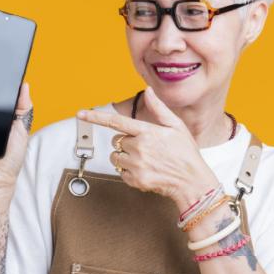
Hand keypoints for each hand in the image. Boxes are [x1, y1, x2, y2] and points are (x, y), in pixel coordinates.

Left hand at [77, 86, 218, 210]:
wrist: (193, 182)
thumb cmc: (186, 153)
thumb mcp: (176, 126)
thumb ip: (159, 109)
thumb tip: (148, 91)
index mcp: (147, 132)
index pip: (116, 122)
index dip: (95, 117)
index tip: (80, 113)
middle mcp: (139, 148)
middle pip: (116, 141)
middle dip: (126, 143)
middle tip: (145, 148)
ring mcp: (136, 165)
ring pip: (116, 157)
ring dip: (125, 158)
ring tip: (145, 160)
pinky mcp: (136, 180)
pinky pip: (121, 173)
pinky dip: (129, 172)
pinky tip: (146, 171)